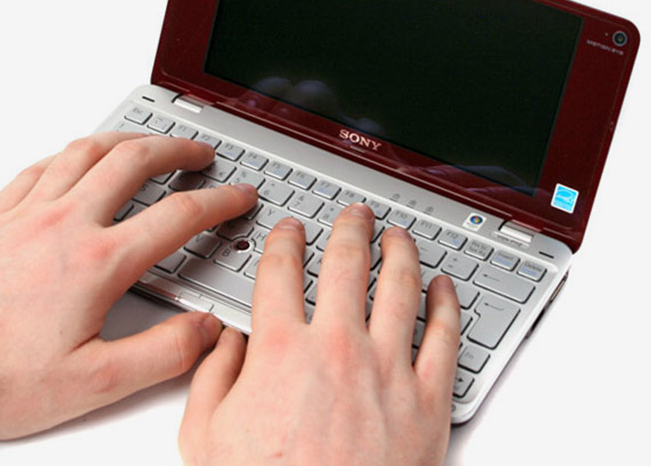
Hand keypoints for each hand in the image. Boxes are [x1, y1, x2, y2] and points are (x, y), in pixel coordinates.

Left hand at [0, 132, 255, 444]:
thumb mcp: (92, 383)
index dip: (220, 201)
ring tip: (148, 142)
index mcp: (97, 262)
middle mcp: (64, 224)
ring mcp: (26, 214)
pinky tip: (75, 161)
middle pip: (134, 162)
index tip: (239, 195)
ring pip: (85, 152)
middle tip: (201, 153)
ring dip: (126, 139)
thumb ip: (163, 354)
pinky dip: (69, 155)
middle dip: (178, 149)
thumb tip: (208, 329)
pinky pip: (39, 168)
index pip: (178, 215)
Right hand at [179, 204, 460, 465]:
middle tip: (354, 215)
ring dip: (399, 251)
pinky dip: (446, 304)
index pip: (282, 271)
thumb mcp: (204, 435)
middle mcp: (337, 348)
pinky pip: (445, 337)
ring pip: (400, 287)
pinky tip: (442, 287)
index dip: (285, 240)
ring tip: (398, 235)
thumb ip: (211, 374)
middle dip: (349, 229)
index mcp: (280, 350)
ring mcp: (387, 371)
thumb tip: (226, 337)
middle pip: (347, 264)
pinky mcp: (428, 401)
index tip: (291, 231)